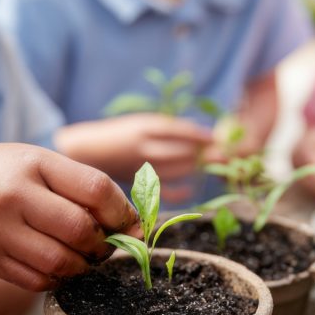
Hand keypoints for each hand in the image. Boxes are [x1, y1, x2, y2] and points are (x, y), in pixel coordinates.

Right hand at [0, 143, 138, 291]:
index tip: (132, 223)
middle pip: (81, 230)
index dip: (123, 212)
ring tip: (85, 256)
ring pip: (62, 262)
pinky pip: (40, 281)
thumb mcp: (36, 160)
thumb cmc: (0, 175)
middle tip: (107, 243)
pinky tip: (61, 266)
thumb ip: (80, 183)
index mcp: (34, 164)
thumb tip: (133, 221)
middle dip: (106, 243)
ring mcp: (0, 232)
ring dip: (85, 265)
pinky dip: (60, 279)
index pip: (95, 189)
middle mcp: (15, 197)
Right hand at [55, 114, 212, 181]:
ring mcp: (141, 165)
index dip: (200, 136)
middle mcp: (144, 145)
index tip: (217, 138)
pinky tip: (191, 189)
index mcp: (145, 126)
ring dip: (196, 167)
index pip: (179, 130)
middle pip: (182, 150)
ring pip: (176, 168)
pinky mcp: (137, 182)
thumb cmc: (120, 133)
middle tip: (226, 154)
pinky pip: (162, 191)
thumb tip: (203, 134)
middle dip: (205, 153)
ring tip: (213, 164)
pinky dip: (179, 191)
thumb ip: (167, 128)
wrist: (87, 149)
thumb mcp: (141, 122)